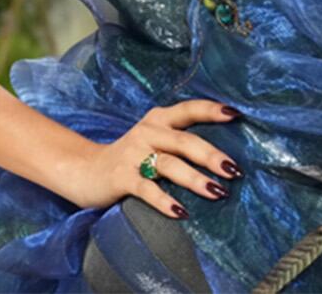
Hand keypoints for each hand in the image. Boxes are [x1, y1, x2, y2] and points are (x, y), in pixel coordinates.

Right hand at [63, 100, 239, 219]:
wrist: (85, 170)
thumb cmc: (131, 157)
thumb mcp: (154, 140)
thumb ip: (181, 141)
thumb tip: (225, 158)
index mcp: (159, 119)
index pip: (189, 110)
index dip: (212, 111)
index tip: (236, 115)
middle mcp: (147, 132)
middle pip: (185, 141)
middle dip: (211, 156)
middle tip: (234, 171)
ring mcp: (133, 155)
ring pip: (169, 165)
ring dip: (195, 179)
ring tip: (217, 192)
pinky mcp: (122, 178)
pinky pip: (147, 189)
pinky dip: (165, 201)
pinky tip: (181, 212)